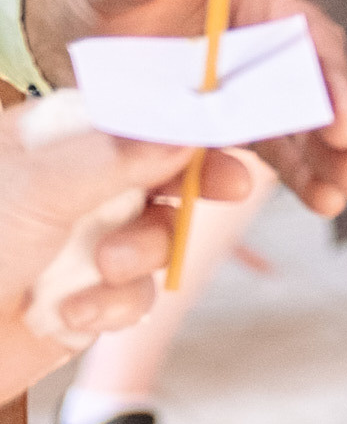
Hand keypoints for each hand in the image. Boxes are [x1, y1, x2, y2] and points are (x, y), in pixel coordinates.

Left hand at [0, 100, 250, 381]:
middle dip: (189, 183)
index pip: (136, 110)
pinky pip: (133, 293)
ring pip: (155, 234)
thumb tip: (184, 124)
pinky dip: (112, 304)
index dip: (184, 115)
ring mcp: (78, 243)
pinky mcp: (84, 299)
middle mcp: (72, 186)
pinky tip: (75, 313)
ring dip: (143, 252)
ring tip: (107, 268)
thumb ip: (118, 152)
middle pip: (159, 170)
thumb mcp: (39, 186)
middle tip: (230, 184)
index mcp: (54, 138)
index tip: (229, 119)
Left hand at [23, 0, 346, 219]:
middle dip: (331, 86)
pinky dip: (298, 175)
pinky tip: (322, 200)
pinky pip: (270, 147)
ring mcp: (250, 68)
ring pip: (301, 106)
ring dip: (327, 146)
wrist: (68, 36)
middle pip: (309, 41)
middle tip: (345, 126)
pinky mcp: (232, 118)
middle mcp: (262, 8)